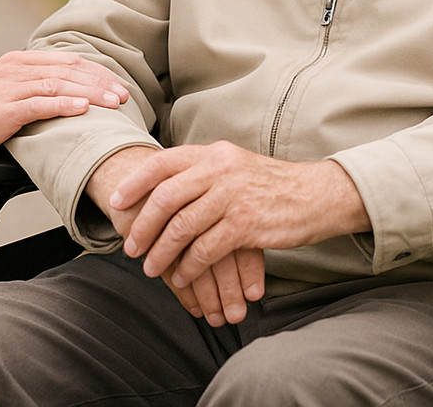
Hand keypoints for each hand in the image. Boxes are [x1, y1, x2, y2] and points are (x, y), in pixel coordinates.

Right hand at [0, 51, 129, 164]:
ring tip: (113, 103)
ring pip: (58, 84)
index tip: (118, 84)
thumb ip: (31, 88)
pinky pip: (39, 103)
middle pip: (68, 70)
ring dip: (91, 93)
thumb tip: (65, 96)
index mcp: (18, 62)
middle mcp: (15, 70)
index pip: (67, 61)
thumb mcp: (4, 91)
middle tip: (124, 95)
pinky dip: (64, 104)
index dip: (96, 72)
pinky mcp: (3, 110)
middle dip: (100, 82)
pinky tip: (83, 109)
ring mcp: (8, 88)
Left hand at [88, 148, 265, 325]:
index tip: (116, 203)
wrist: (316, 195)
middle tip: (131, 246)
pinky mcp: (246, 224)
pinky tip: (182, 278)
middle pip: (165, 197)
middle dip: (142, 226)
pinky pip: (205, 250)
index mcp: (214, 153)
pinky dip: (188, 267)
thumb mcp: (235, 166)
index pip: (162, 163)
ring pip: (181, 227)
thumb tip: (163, 187)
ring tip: (151, 268)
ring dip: (161, 252)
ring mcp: (233, 196)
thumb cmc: (272, 186)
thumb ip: (203, 172)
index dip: (135, 184)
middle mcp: (220, 169)